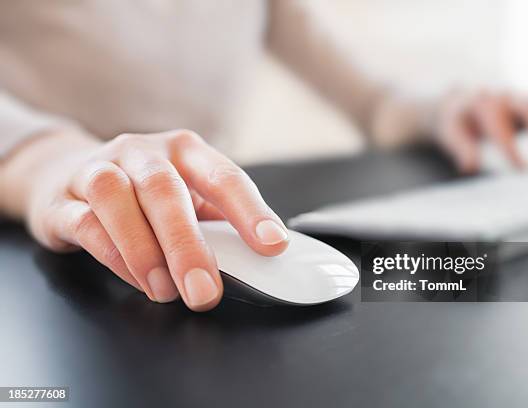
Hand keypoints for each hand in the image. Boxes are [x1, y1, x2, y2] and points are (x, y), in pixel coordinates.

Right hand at [11, 129, 288, 310]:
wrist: (66, 173)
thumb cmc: (143, 192)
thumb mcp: (187, 196)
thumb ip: (217, 221)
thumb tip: (261, 255)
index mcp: (184, 151)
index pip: (224, 176)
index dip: (250, 211)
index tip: (273, 245)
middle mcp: (141, 152)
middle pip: (165, 189)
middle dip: (188, 245)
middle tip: (206, 292)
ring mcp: (98, 170)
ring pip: (116, 198)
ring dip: (144, 250)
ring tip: (166, 290)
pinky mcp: (62, 199)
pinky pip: (84, 223)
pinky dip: (112, 255)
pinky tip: (137, 279)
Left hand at [436, 89, 527, 172]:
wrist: (461, 101)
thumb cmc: (457, 121)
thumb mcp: (451, 133)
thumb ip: (462, 148)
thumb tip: (471, 166)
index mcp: (485, 103)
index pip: (503, 125)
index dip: (514, 148)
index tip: (522, 170)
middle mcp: (509, 97)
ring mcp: (525, 98)